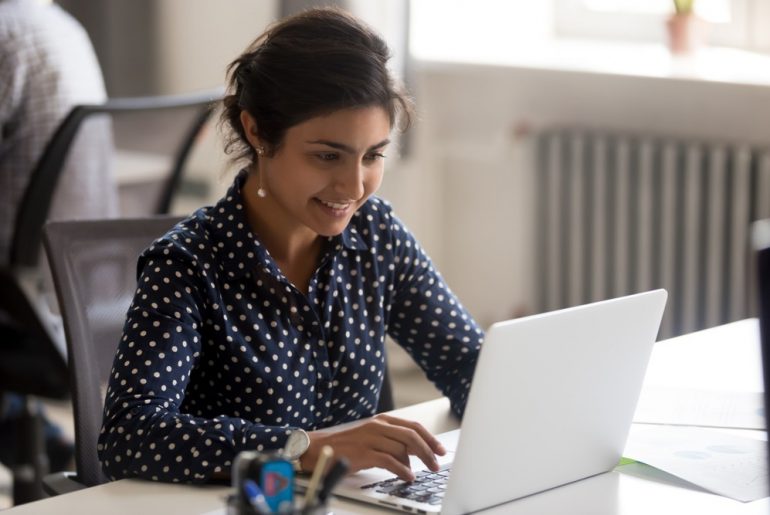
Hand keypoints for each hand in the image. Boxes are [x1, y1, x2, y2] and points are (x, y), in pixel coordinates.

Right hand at [300, 414, 445, 480]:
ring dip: (415, 463)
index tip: (440, 449)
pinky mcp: (365, 452)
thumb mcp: (374, 438)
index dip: (430, 438)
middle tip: (436, 463)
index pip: (413, 426)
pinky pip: (390, 461)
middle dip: (428, 450)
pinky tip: (407, 476)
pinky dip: (402, 470)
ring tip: (420, 473)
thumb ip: (394, 442)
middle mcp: (378, 426)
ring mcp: (371, 438)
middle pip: (411, 436)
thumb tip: (416, 453)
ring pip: (402, 448)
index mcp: (383, 421)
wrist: (322, 449)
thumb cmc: (349, 446)